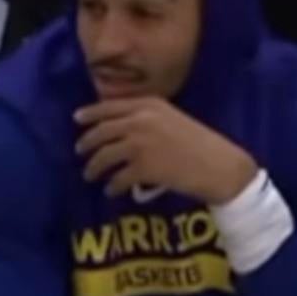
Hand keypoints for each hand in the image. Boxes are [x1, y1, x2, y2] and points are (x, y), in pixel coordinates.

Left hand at [75, 99, 256, 204]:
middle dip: (86, 143)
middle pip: (101, 131)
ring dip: (94, 168)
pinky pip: (117, 179)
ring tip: (90, 175)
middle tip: (79, 152)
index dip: (90, 113)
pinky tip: (111, 191)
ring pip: (104, 156)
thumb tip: (119, 128)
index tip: (77, 119)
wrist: (219, 165)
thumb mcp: (173, 119)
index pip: (110, 106)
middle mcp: (141, 120)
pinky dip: (112, 187)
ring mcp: (140, 143)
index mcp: (150, 104)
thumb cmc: (200, 144)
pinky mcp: (142, 168)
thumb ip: (147, 118)